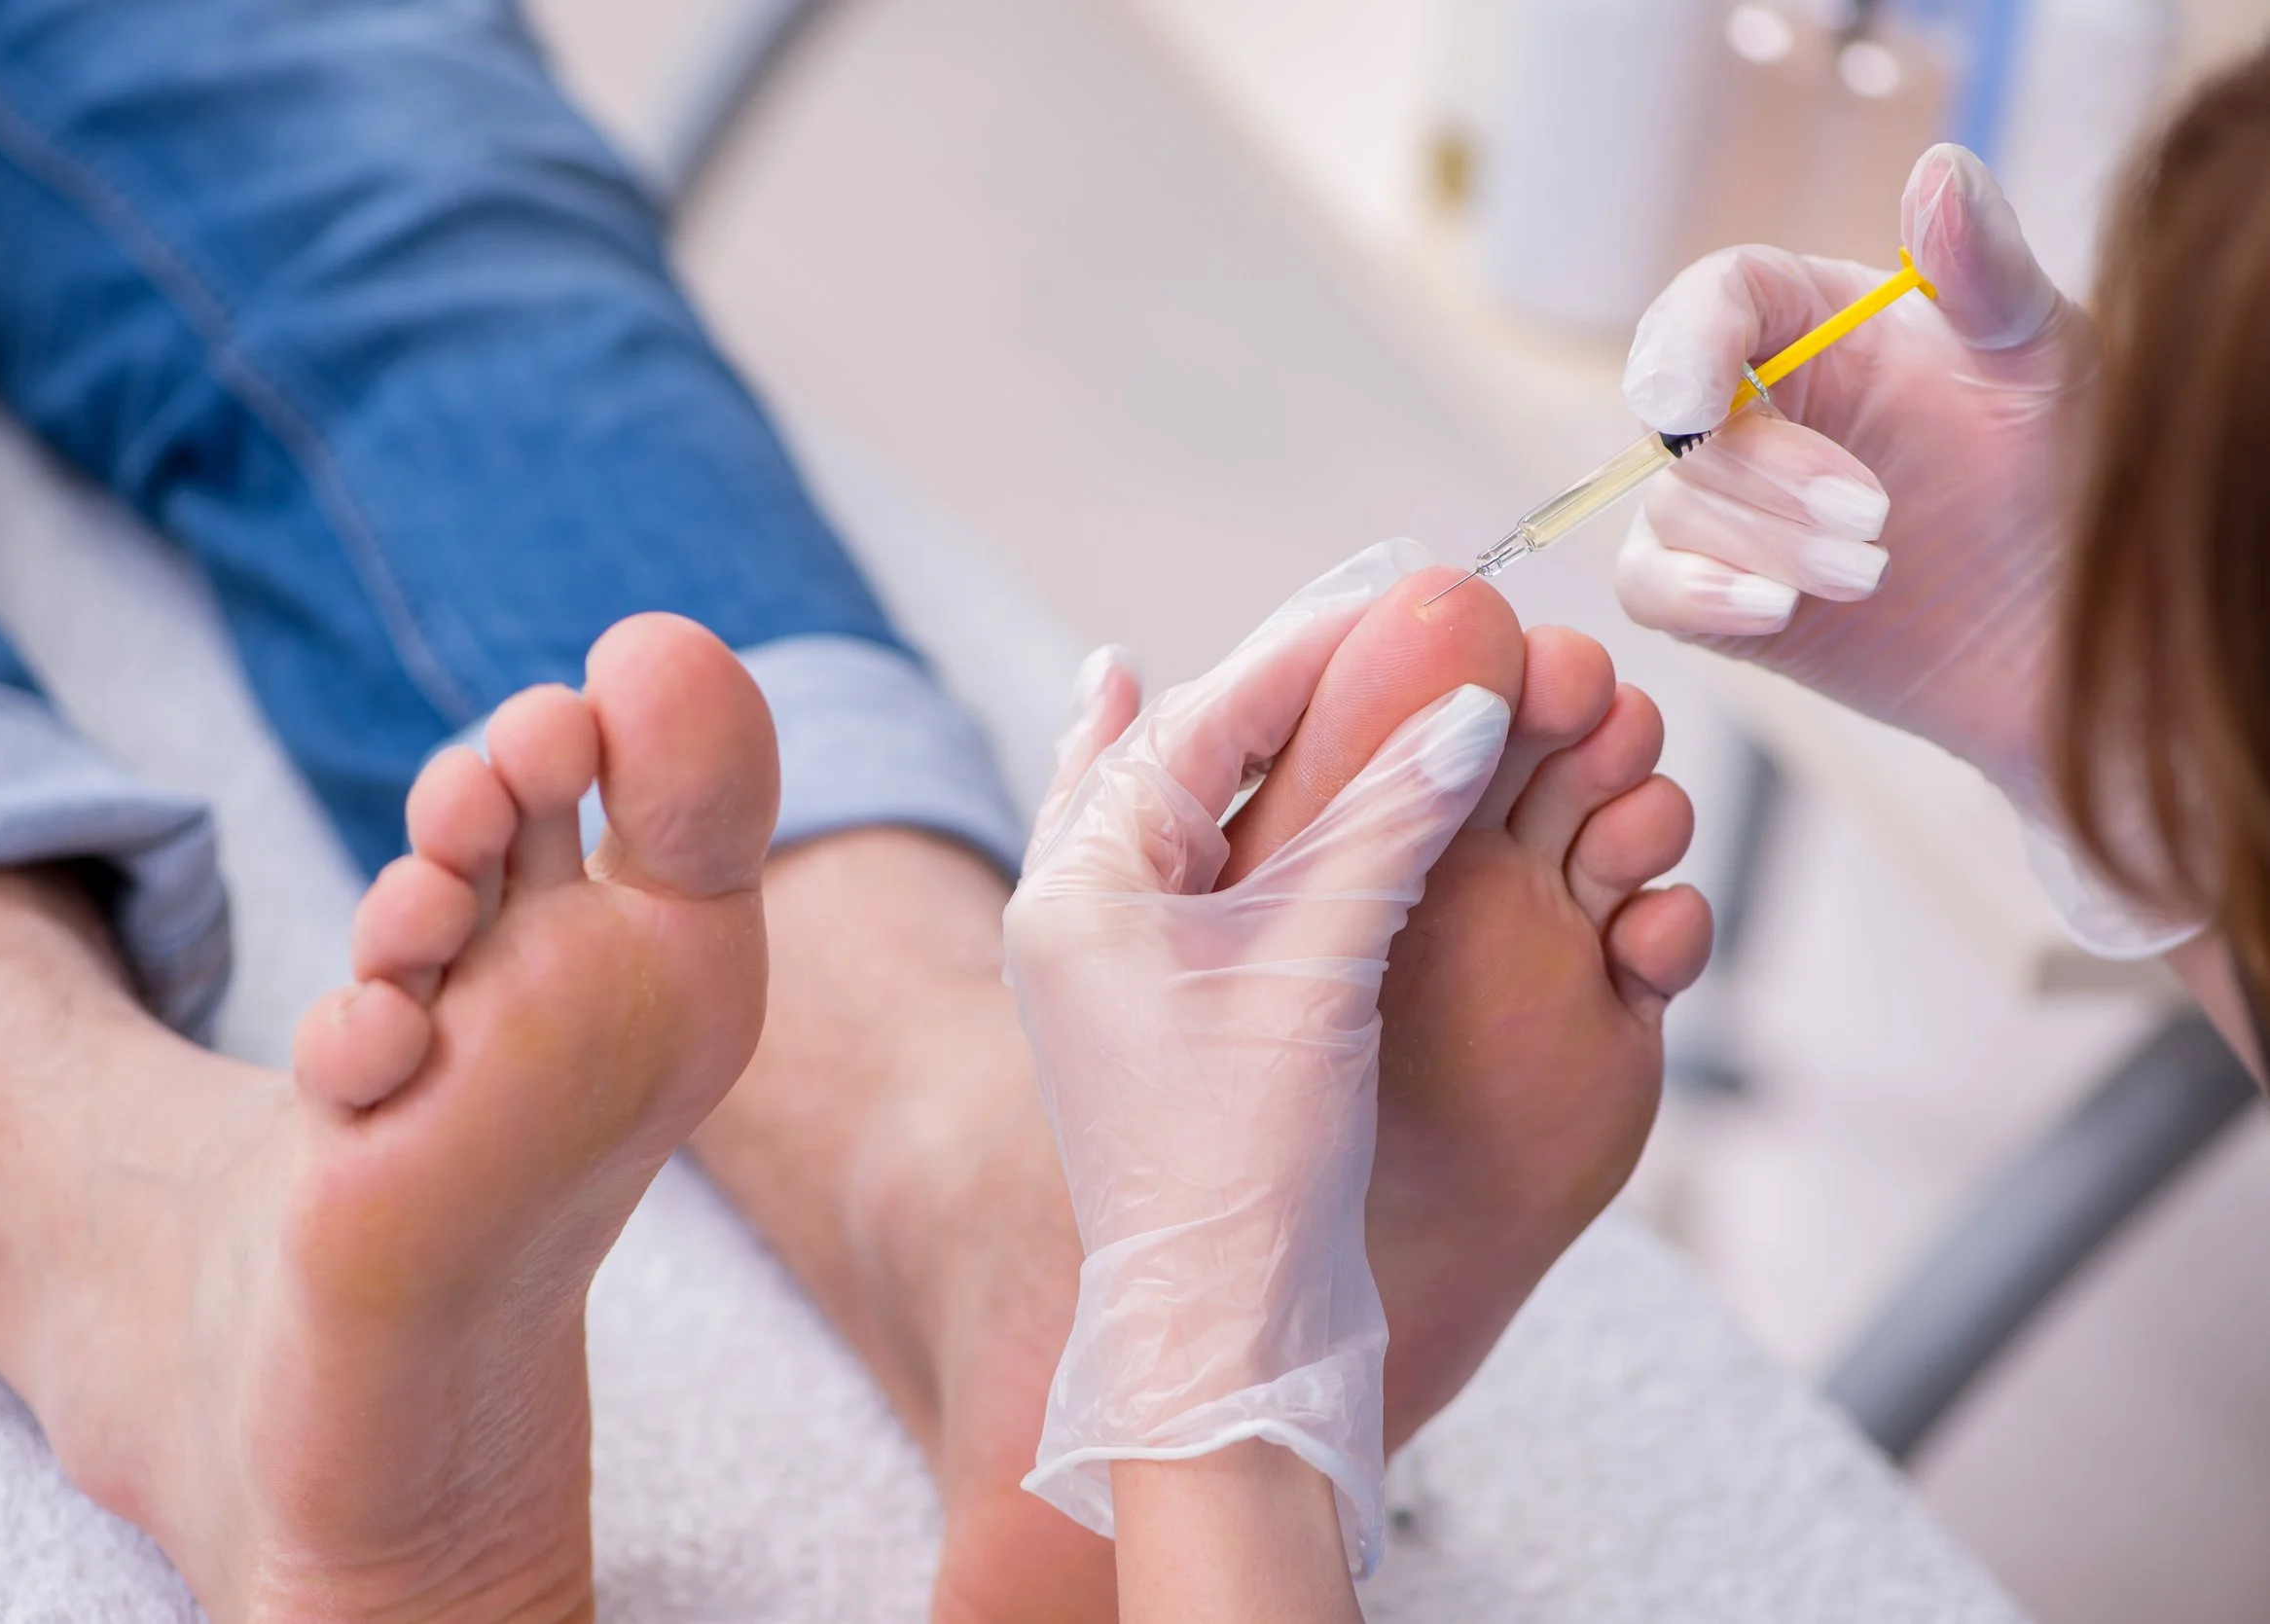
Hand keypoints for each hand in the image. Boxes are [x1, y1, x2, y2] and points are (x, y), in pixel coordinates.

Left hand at [1006, 540, 1510, 1577]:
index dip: (1303, 651)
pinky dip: (1275, 825)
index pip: (1196, 721)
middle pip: (1189, 753)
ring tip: (1344, 671)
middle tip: (1379, 614)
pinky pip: (1220, 879)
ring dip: (1279, 745)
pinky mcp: (1174, 1015)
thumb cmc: (1243, 1161)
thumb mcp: (1313, 968)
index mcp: (1080, 887)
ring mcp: (1119, 967)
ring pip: (1200, 812)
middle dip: (1289, 688)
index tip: (1400, 592)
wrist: (1222, 1336)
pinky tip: (1291, 785)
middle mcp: (1081, 914)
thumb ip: (1381, 824)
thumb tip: (1463, 705)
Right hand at [1613, 143, 2091, 811]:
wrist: (2084, 632)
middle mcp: (1763, 407)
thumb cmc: (2076, 481)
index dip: (1686, 341)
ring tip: (1874, 574)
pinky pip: (1650, 589)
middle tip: (1877, 514)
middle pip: (1680, 417)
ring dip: (1765, 544)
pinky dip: (1699, 596)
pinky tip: (1777, 610)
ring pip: (1672, 507)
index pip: (1714, 299)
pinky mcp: (1722, 599)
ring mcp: (1734, 506)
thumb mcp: (2047, 364)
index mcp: (1823, 327)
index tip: (1698, 402)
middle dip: (1763, 471)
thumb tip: (1941, 168)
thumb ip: (1988, 270)